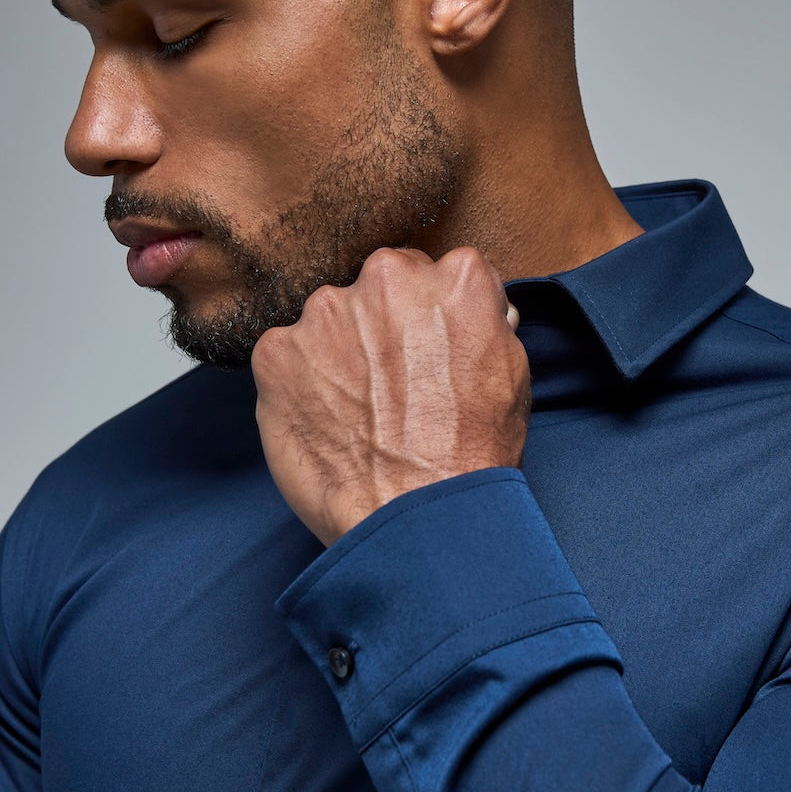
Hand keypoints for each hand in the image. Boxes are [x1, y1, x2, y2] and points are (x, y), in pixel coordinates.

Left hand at [251, 246, 529, 544]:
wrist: (415, 517)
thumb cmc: (470, 457)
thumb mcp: (513, 376)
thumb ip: (484, 323)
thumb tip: (466, 311)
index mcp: (455, 278)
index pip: (437, 274)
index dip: (433, 316)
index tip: (431, 349)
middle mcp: (387, 279)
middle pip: (380, 284)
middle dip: (385, 323)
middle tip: (393, 382)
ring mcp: (325, 313)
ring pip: (330, 318)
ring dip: (340, 350)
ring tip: (359, 410)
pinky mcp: (277, 352)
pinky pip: (286, 355)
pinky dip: (299, 383)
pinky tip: (326, 422)